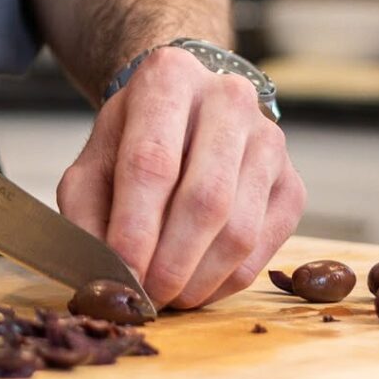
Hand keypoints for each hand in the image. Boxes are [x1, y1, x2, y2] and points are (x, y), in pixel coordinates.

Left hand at [57, 47, 305, 308]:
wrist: (181, 112)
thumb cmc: (130, 142)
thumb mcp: (90, 166)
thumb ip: (86, 215)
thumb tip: (104, 278)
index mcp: (168, 80)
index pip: (152, 164)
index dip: (135, 229)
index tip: (121, 277)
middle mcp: (228, 99)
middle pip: (205, 200)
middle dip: (171, 264)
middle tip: (145, 298)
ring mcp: (269, 140)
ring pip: (240, 230)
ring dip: (199, 279)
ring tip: (166, 297)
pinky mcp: (292, 182)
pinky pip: (264, 247)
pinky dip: (227, 280)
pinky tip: (196, 286)